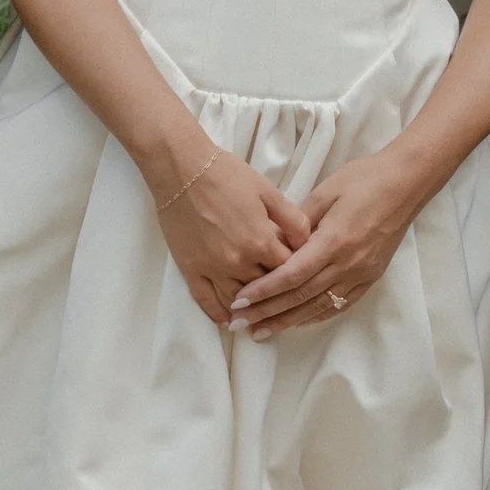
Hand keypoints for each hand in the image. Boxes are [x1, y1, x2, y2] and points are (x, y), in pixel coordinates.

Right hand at [153, 143, 308, 328]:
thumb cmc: (227, 175)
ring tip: (260, 313)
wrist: (182, 170)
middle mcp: (238, 262)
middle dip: (276, 289)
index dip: (296, 270)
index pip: (288, 270)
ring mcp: (213, 269)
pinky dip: (219, 314)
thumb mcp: (268, 191)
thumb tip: (307, 242)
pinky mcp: (191, 270)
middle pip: (266, 288)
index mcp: (261, 242)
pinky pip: (206, 301)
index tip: (299, 270)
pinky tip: (229, 319)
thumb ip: (292, 219)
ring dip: (251, 308)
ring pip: (238, 300)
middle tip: (282, 291)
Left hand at [227, 145, 424, 339]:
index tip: (239, 301)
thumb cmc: (364, 179)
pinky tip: (296, 322)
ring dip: (287, 321)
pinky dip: (315, 316)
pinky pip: (339, 304)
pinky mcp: (371, 277)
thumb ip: (297, 221)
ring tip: (260, 331)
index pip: (292, 275)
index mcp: (334, 240)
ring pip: (318, 306)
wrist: (406, 183)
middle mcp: (348, 264)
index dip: (264, 291)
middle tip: (238, 324)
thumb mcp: (325, 192)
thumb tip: (272, 243)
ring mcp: (362, 274)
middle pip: (301, 296)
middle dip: (267, 312)